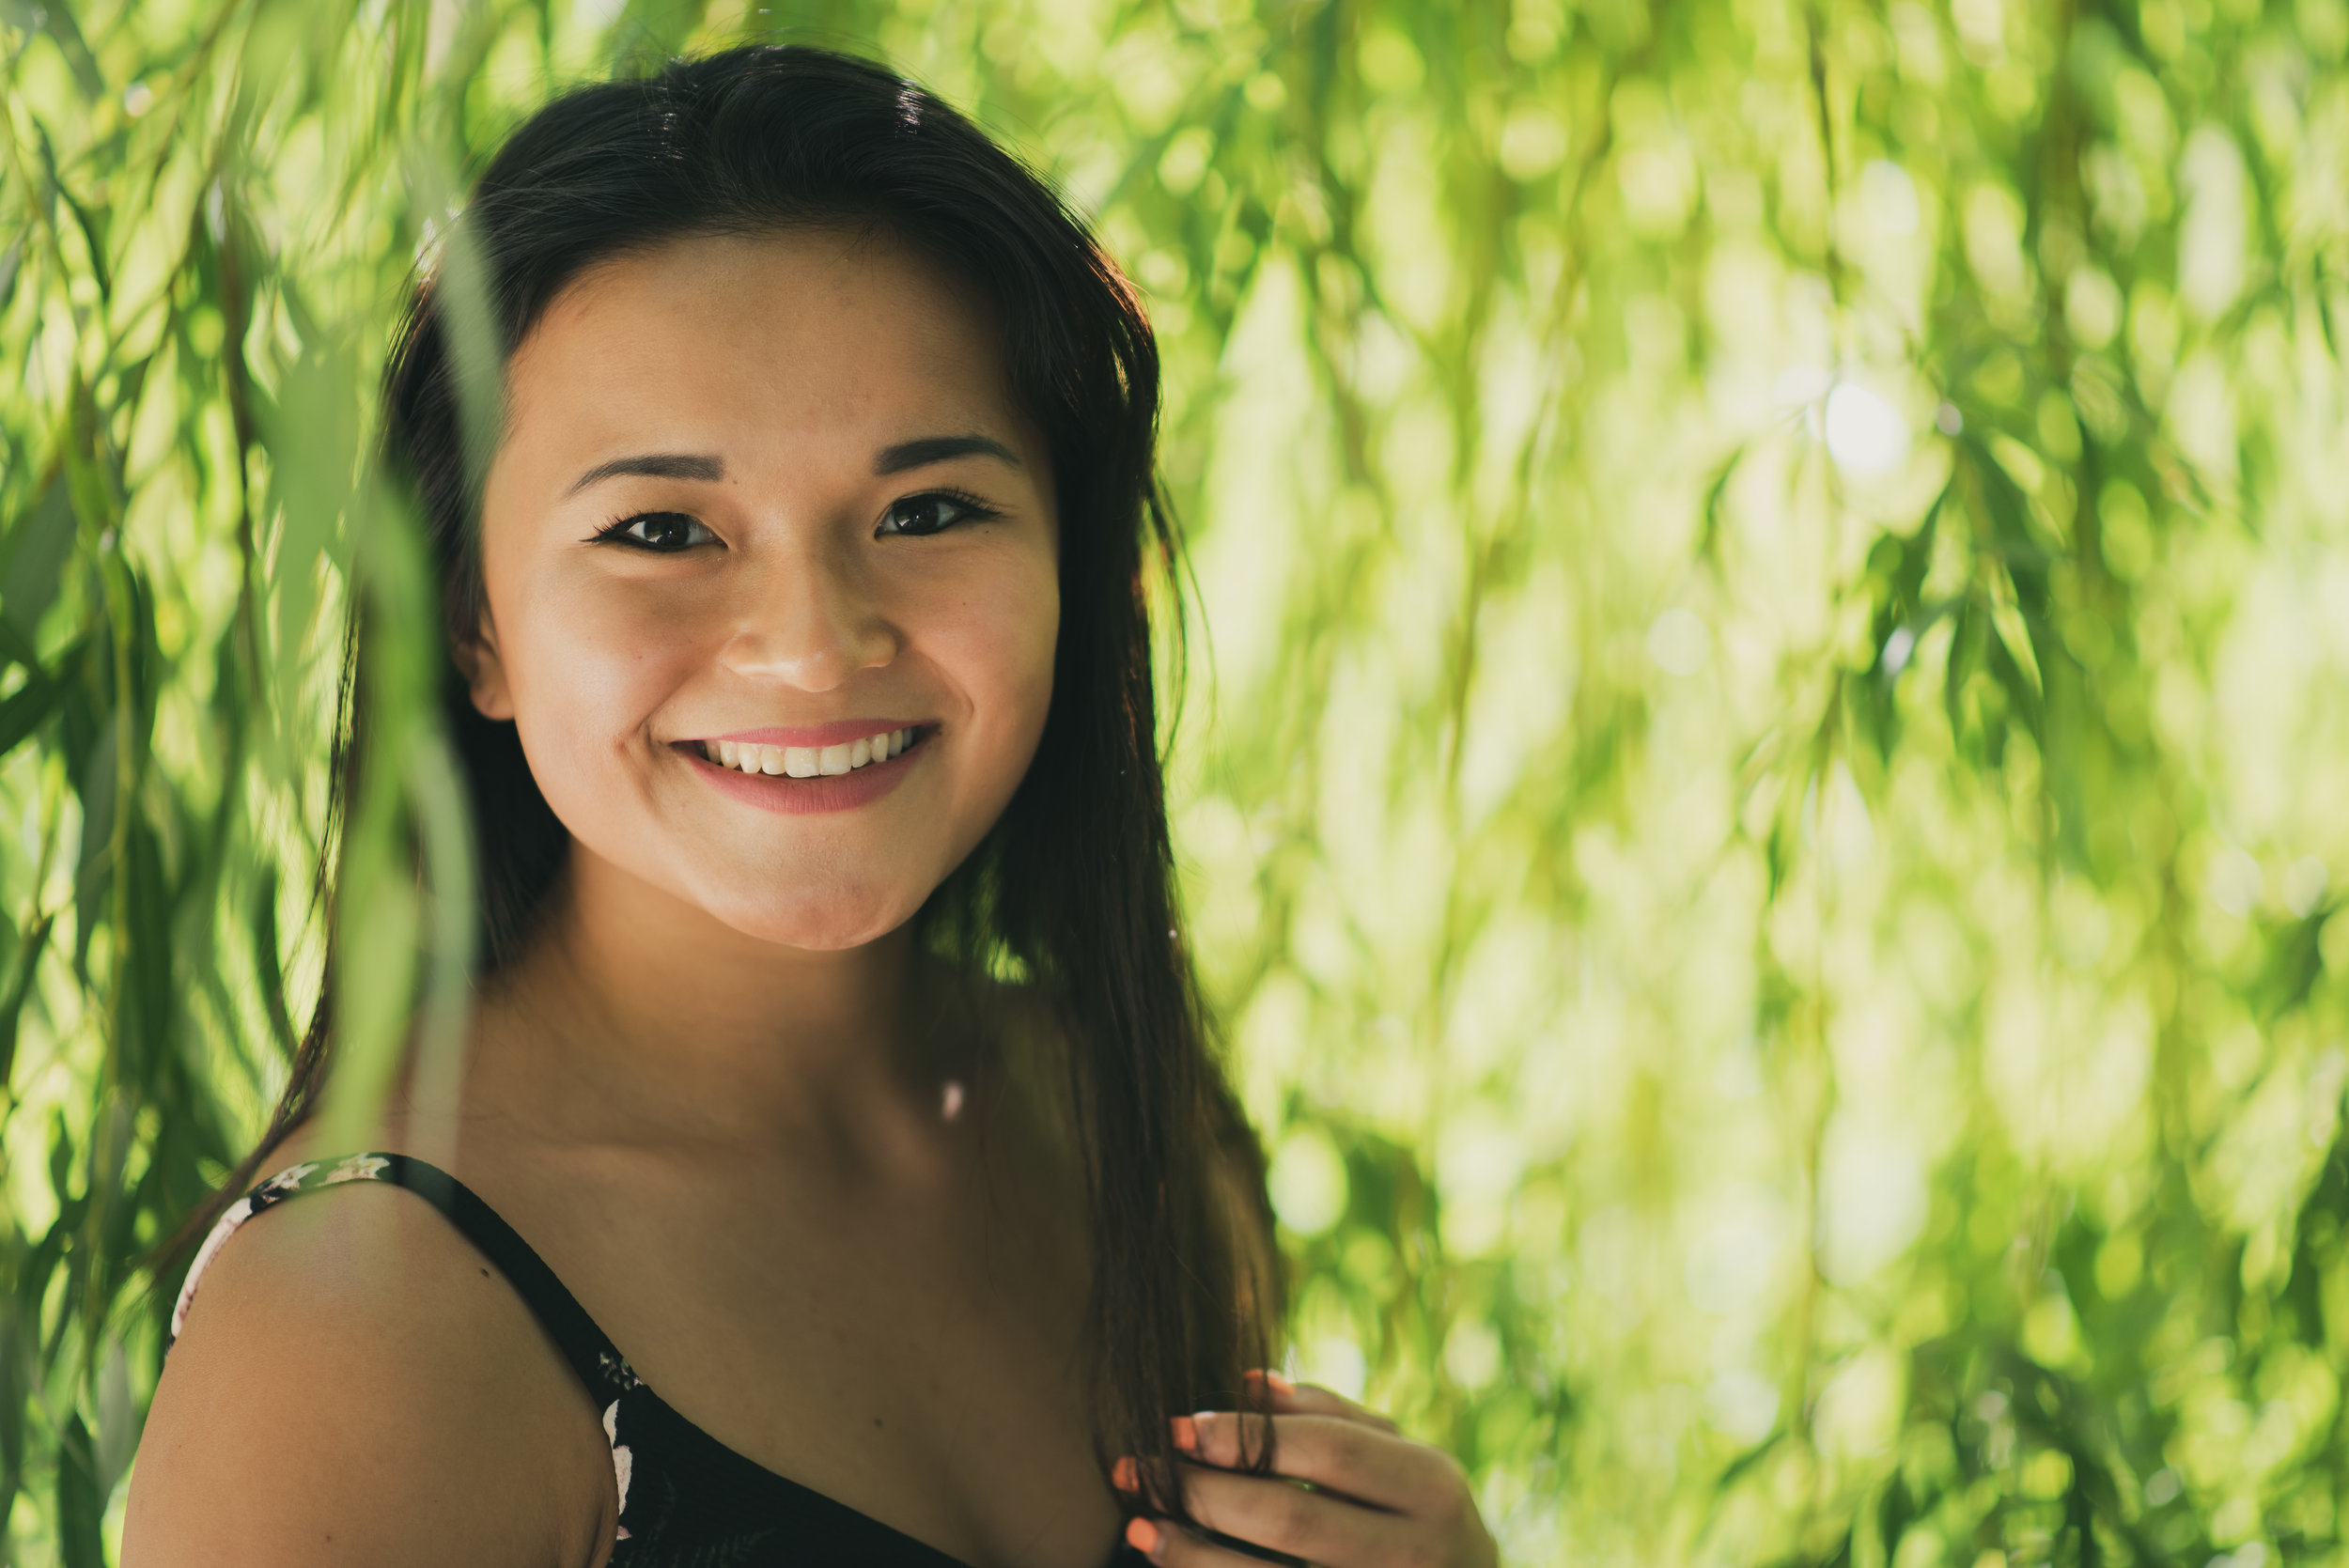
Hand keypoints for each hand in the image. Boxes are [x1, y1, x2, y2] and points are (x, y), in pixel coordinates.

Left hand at [1116, 1371, 1497, 1567]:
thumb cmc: (1419, 1516)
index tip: (1179, 1427)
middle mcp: (1417, 1553)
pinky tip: (1173, 1564)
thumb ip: (1332, 1415)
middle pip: (1290, 1519)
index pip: (1327, 1450)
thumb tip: (1251, 1385)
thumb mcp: (1401, 1461)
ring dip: (1191, 1555)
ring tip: (1140, 1525)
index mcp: (1432, 1487)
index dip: (1245, 1437)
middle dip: (1204, 1491)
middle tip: (1141, 1467)